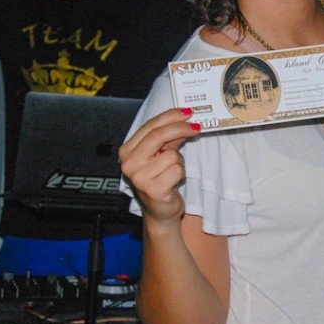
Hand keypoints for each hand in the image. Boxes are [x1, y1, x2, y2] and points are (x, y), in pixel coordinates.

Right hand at [118, 107, 199, 224]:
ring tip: (172, 172)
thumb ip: (168, 138)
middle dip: (180, 128)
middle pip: (158, 135)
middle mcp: (129, 163)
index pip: (150, 126)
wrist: (160, 211)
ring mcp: (139, 177)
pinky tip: (173, 182)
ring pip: (172, 155)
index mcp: (127, 151)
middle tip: (196, 127)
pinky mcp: (153, 189)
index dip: (170, 116)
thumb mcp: (161, 154)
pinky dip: (180, 174)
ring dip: (179, 162)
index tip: (187, 112)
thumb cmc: (160, 179)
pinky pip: (176, 170)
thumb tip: (185, 119)